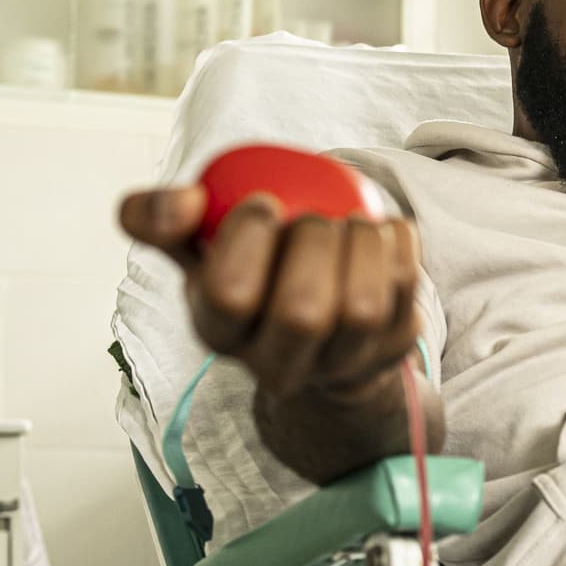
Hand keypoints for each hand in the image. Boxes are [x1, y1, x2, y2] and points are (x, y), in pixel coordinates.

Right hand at [117, 185, 422, 404]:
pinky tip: (378, 232)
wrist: (320, 324)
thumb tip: (184, 202)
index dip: (249, 236)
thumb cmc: (254, 271)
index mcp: (218, 332)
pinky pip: (405, 286)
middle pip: (302, 313)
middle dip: (313, 240)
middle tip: (312, 214)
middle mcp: (277, 364)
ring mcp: (339, 363)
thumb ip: (161, 217)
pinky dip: (395, 241)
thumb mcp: (198, 244)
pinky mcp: (391, 346)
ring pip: (362, 308)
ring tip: (348, 221)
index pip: (230, 296)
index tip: (264, 202)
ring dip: (360, 242)